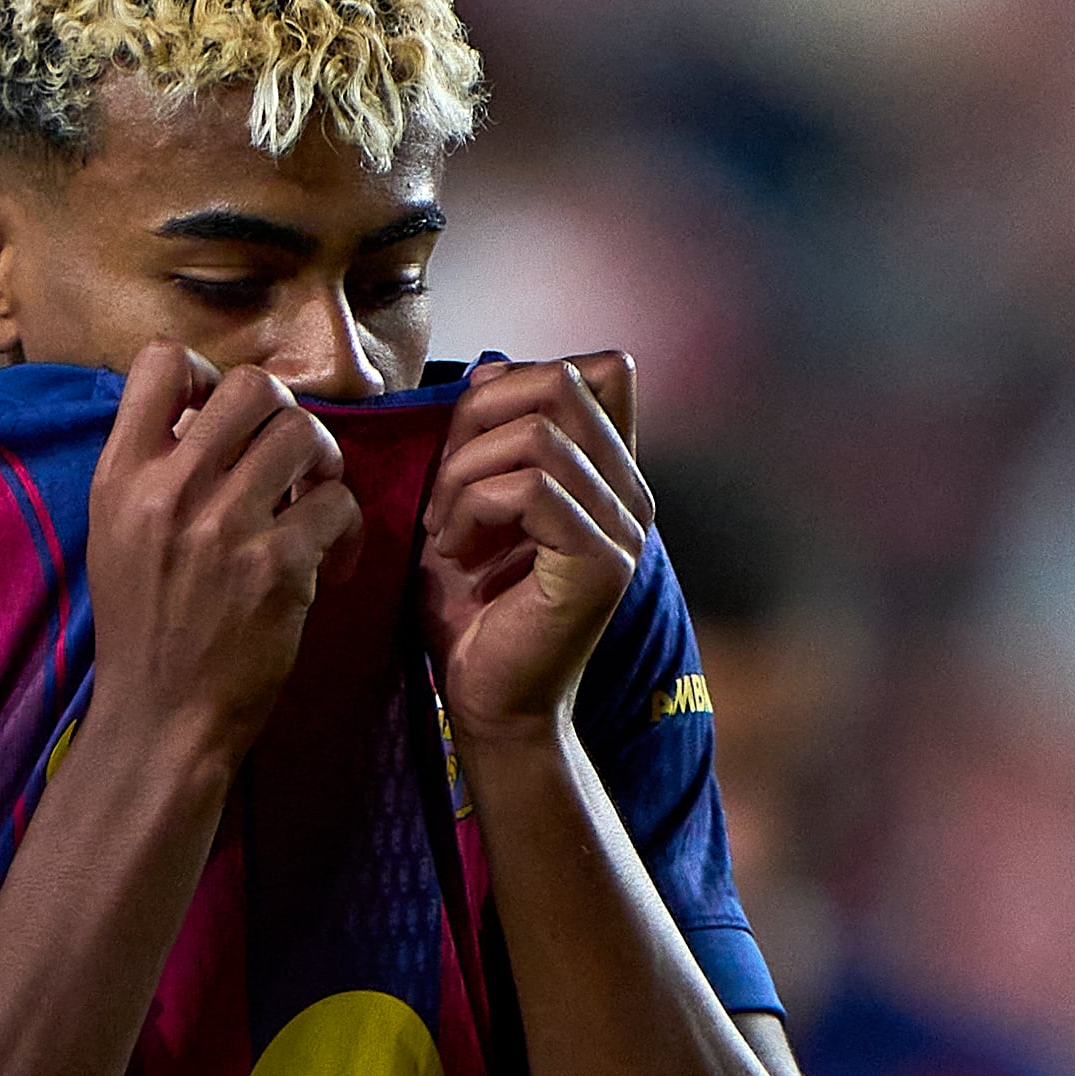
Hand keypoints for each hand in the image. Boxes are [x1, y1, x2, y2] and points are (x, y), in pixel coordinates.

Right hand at [83, 343, 359, 772]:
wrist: (160, 720)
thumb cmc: (143, 629)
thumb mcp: (116, 535)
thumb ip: (152, 471)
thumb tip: (204, 416)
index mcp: (120, 478)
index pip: (161, 361)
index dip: (205, 373)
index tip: (219, 418)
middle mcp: (168, 492)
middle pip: (251, 386)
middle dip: (281, 414)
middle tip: (285, 459)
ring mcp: (224, 529)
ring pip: (304, 434)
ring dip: (321, 462)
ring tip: (311, 499)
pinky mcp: (277, 569)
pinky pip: (336, 503)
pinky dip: (344, 527)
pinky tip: (329, 559)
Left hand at [418, 352, 649, 746]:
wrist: (489, 706)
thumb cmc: (473, 614)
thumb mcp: (469, 504)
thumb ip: (487, 440)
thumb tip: (492, 368)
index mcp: (610, 474)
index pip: (603, 370)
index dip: (522, 381)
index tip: (468, 443)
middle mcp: (631, 494)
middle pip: (564, 382)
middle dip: (478, 420)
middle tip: (443, 486)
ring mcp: (624, 528)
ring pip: (540, 434)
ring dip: (465, 472)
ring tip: (443, 527)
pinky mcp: (602, 563)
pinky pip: (531, 489)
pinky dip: (472, 508)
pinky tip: (452, 551)